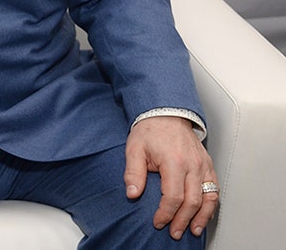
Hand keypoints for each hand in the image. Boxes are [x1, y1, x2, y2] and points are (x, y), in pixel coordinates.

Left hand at [124, 115, 217, 239]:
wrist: (166, 114)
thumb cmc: (150, 131)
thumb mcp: (134, 149)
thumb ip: (133, 173)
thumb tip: (132, 194)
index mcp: (174, 161)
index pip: (174, 196)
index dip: (166, 213)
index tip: (158, 222)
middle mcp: (193, 165)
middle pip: (193, 201)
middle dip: (182, 220)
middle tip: (173, 232)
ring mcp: (203, 165)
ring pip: (209, 198)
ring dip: (202, 217)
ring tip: (193, 230)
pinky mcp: (208, 165)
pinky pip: (214, 189)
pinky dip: (211, 205)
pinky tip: (204, 215)